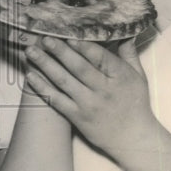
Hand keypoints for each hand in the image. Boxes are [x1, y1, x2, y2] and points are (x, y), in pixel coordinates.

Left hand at [24, 37, 156, 155]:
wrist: (132, 138)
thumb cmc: (136, 103)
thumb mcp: (139, 76)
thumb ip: (129, 54)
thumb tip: (125, 32)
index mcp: (119, 76)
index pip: (99, 57)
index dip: (82, 46)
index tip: (68, 34)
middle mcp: (103, 90)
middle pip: (78, 67)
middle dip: (60, 51)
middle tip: (44, 38)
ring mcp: (88, 104)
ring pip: (64, 81)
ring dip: (46, 65)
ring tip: (31, 52)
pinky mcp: (77, 118)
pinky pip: (57, 100)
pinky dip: (43, 88)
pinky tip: (31, 77)